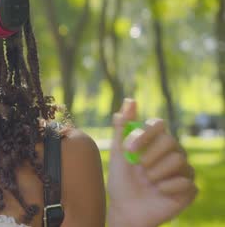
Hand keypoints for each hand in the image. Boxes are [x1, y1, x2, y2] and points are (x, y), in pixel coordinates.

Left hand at [107, 99, 196, 226]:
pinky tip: (159, 192)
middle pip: (171, 141)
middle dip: (150, 154)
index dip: (145, 133)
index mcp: (155, 141)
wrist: (125, 209)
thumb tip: (130, 100)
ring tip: (147, 181)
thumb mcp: (119, 153)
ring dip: (156, 173)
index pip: (158, 124)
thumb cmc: (121, 180)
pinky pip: (186, 183)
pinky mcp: (190, 189)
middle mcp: (173, 153)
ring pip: (179, 161)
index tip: (129, 147)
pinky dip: (167, 188)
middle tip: (139, 166)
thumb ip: (122, 127)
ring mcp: (183, 171)